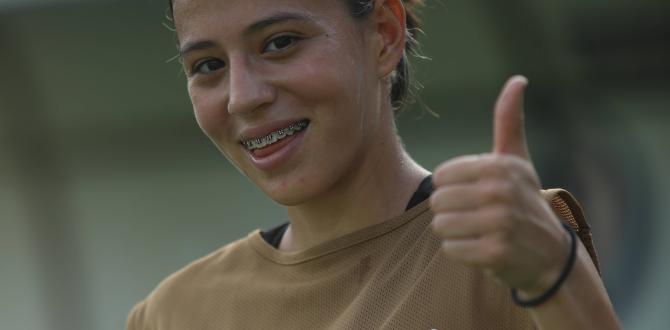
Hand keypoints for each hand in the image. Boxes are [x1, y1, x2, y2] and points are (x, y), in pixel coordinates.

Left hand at [430, 76, 569, 294]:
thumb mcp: (517, 160)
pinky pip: (450, 250)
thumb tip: (518, 79)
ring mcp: (500, 224)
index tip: (475, 194)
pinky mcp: (495, 253)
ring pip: (440, 226)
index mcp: (500, 166)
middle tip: (476, 216)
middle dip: (451, 211)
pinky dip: (460, 252)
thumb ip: (509, 121)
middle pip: (437, 201)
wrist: (551, 254)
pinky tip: (482, 249)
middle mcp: (501, 192)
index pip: (440, 177)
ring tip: (478, 231)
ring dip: (454, 233)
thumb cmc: (525, 200)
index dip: (452, 188)